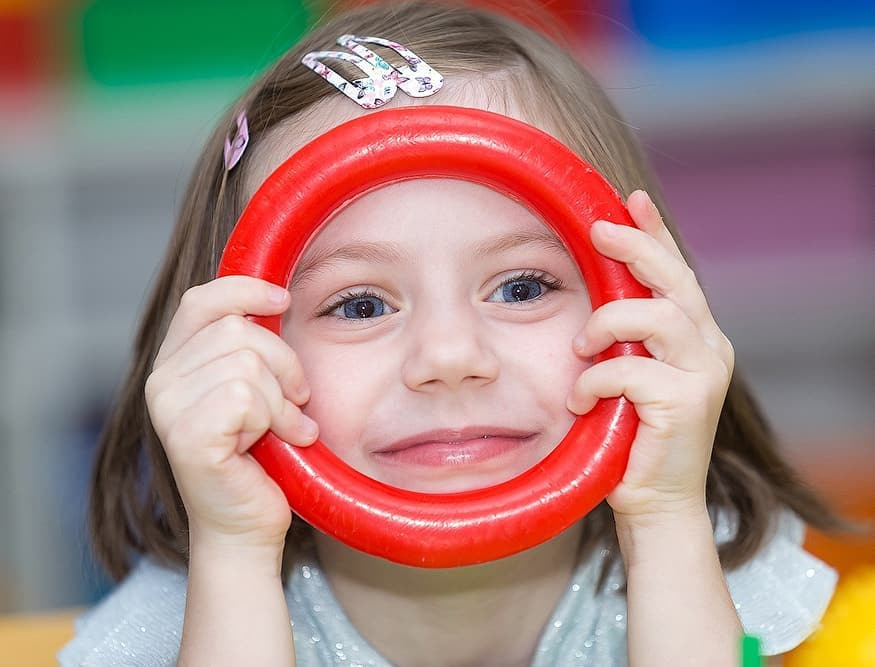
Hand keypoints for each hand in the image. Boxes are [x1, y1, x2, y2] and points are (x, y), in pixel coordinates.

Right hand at [145, 276, 317, 552]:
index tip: (282, 300)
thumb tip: (276, 298)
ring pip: (248, 363)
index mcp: (174, 364)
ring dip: (282, 399)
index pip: (202, 300)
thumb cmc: (258, 460)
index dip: (245, 290)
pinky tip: (277, 442)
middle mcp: (161, 383)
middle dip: (283, 364)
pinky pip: (247, 397)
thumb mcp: (256, 390)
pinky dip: (277, 420)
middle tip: (294, 402)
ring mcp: (169, 410)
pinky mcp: (187, 437)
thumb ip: (251, 349)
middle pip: (239, 329)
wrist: (248, 527)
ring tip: (283, 428)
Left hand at [567, 190, 734, 523]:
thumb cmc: (633, 437)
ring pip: (655, 316)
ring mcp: (703, 374)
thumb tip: (590, 301)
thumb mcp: (628, 375)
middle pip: (675, 279)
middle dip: (636, 247)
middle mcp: (708, 348)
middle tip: (598, 230)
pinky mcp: (687, 403)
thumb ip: (623, 339)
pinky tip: (581, 401)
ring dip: (606, 324)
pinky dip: (595, 381)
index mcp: (696, 337)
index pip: (676, 273)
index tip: (629, 200)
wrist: (654, 502)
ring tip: (581, 348)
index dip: (654, 233)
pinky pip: (629, 370)